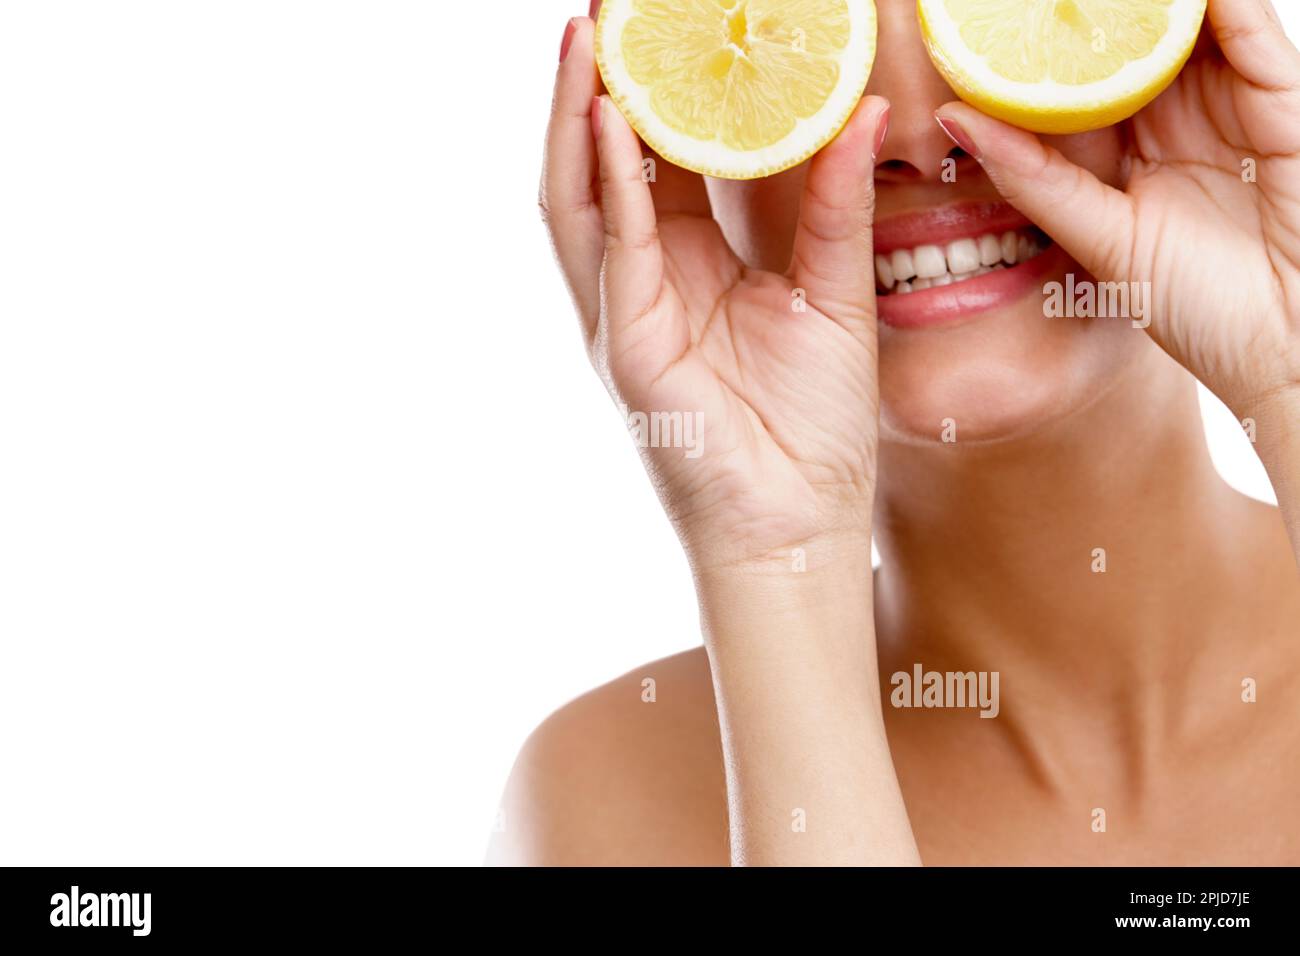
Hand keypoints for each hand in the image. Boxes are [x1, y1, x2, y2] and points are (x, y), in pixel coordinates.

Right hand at [542, 17, 889, 571]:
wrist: (800, 520)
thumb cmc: (813, 424)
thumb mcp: (833, 293)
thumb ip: (836, 205)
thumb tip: (863, 113)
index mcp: (690, 265)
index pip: (662, 159)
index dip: (660, 90)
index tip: (672, 20)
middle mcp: (644, 280)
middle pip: (605, 162)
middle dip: (602, 83)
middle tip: (609, 5)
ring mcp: (624, 311)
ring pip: (580, 194)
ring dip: (575, 114)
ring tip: (586, 34)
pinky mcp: (625, 344)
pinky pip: (608, 248)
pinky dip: (604, 182)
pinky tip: (606, 119)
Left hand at [934, 0, 1299, 420]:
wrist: (1284, 348)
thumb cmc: (1200, 307)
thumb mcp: (1101, 238)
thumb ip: (1034, 178)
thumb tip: (955, 120)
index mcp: (1133, 145)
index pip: (1076, 78)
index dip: (1037, 45)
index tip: (984, 18)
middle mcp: (1182, 114)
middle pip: (1127, 40)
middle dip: (1084, 13)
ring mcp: (1233, 102)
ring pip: (1184, 27)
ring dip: (1141, 4)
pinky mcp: (1283, 102)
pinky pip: (1250, 36)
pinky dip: (1217, 8)